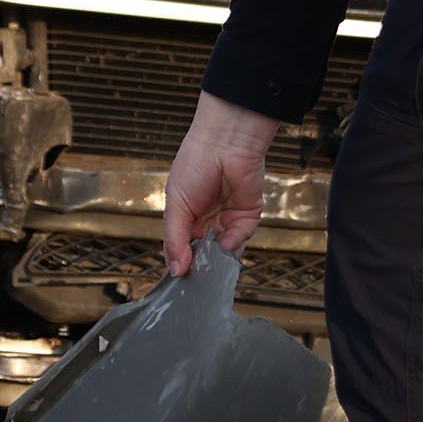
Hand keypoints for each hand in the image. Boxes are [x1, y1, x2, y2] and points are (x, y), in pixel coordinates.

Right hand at [162, 95, 278, 275]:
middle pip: (205, 255)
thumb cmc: (194, 165)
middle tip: (198, 275)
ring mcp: (228, 220)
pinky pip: (241, 238)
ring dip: (219, 257)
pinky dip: (233, 243)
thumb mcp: (176, 205)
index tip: (180, 278)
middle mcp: (208, 222)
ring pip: (225, 252)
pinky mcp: (248, 216)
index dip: (182, 263)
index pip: (183, 250)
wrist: (224, 143)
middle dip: (203, 265)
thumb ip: (174, 239)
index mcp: (186, 218)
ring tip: (211, 257)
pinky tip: (225, 241)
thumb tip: (176, 271)